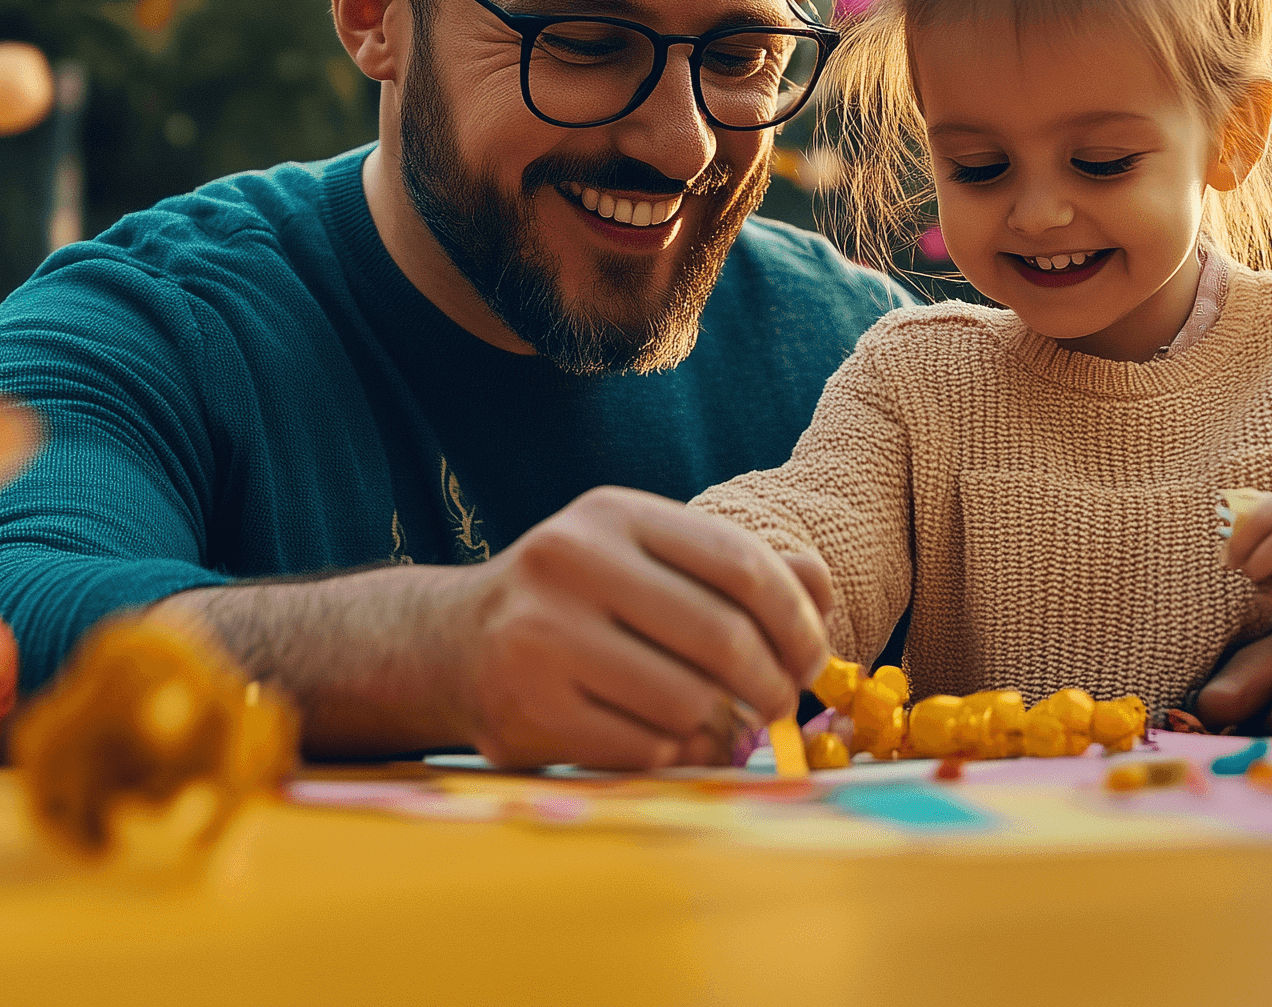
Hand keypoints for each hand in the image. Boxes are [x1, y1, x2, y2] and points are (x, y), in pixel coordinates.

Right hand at [445, 486, 830, 771]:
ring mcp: (540, 636)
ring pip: (686, 702)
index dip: (796, 620)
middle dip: (773, 683)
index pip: (741, 564)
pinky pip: (642, 750)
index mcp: (613, 514)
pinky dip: (674, 755)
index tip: (812, 657)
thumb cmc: (578, 602)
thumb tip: (820, 589)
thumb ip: (736, 567)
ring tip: (719, 724)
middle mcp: (570, 562)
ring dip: (721, 726)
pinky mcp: (525, 709)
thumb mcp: (647, 560)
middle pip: (722, 637)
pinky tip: (669, 743)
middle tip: (782, 705)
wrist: (451, 645)